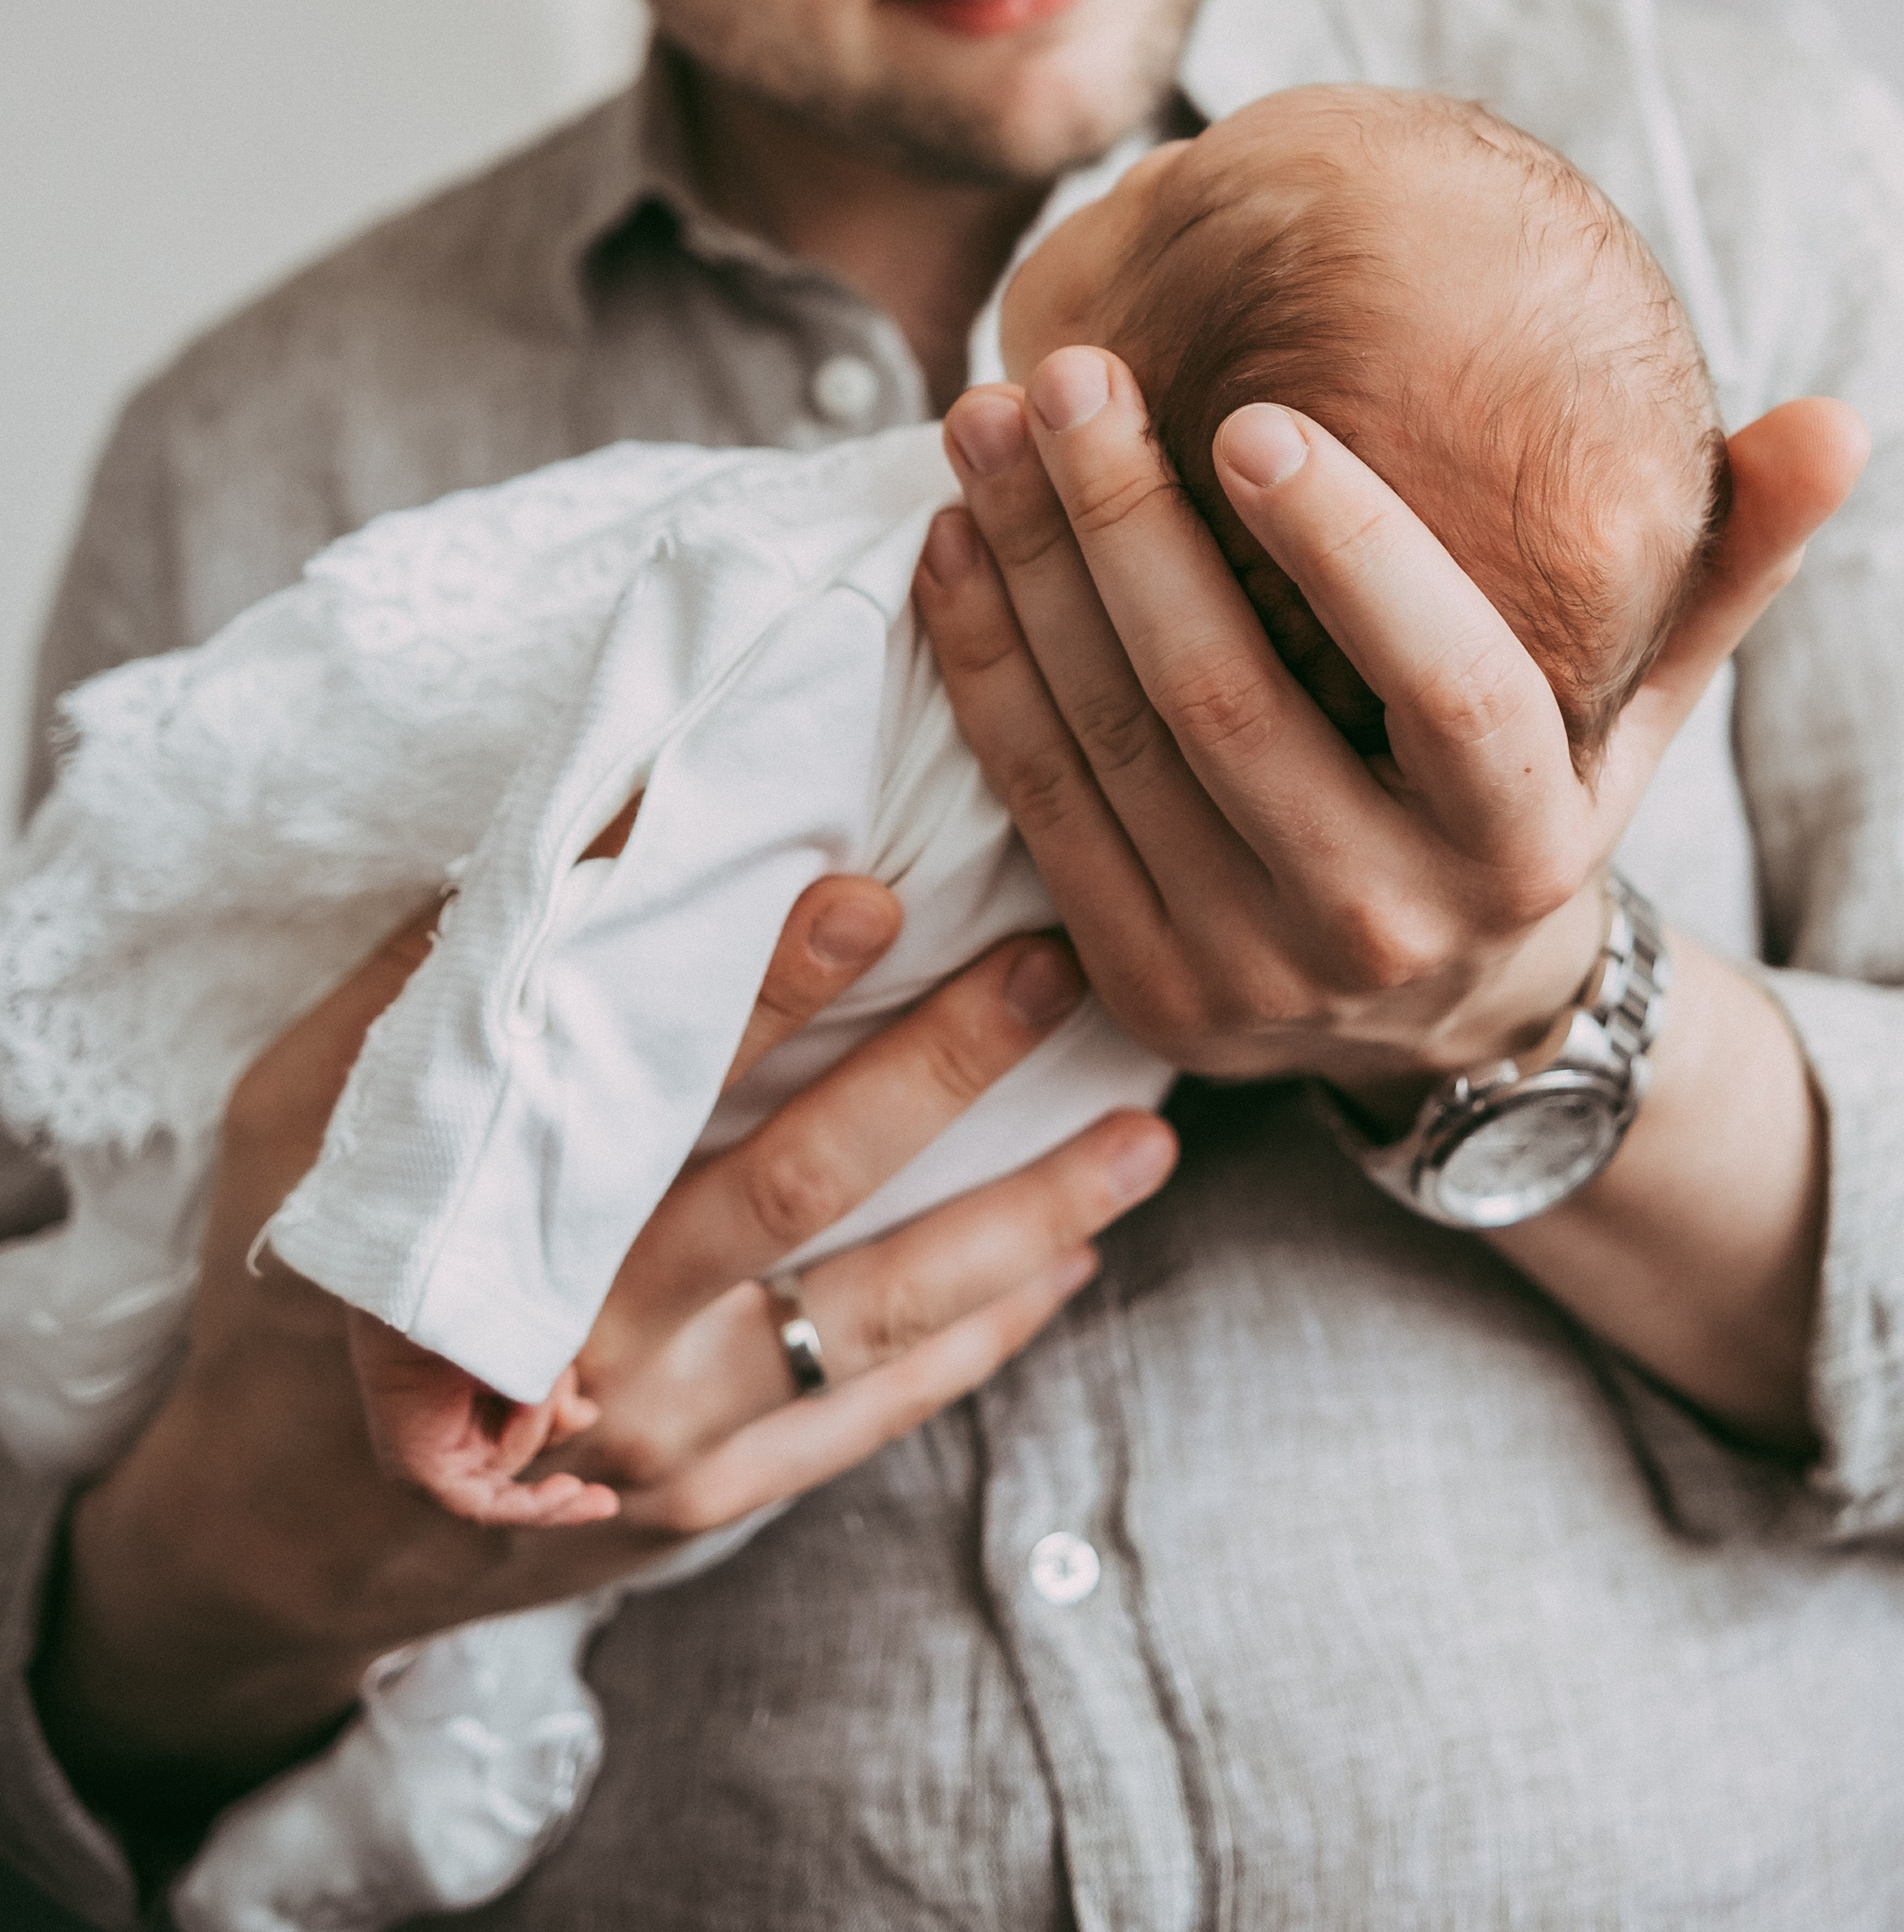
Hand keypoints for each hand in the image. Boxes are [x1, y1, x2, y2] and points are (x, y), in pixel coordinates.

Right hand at [34, 879, 1174, 1812]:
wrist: (288, 1538)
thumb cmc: (297, 1299)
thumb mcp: (301, 1122)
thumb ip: (423, 993)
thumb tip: (555, 834)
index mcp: (508, 1231)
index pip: (664, 1087)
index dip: (769, 985)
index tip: (871, 889)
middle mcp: (603, 1343)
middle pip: (806, 1189)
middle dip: (941, 1072)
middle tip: (1055, 968)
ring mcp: (672, 1440)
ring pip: (883, 1311)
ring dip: (1027, 1218)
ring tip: (1146, 1131)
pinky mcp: (717, 1499)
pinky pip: (875, 1412)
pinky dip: (983, 1338)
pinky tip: (1074, 1263)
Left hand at [917, 350, 1865, 1109]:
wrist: (1446, 1023)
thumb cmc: (1543, 800)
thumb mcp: (1647, 702)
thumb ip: (1723, 558)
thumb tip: (1839, 419)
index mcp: (1522, 842)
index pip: (1447, 688)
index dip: (1352, 557)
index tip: (1253, 417)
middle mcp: (1383, 924)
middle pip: (1228, 708)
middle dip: (1127, 527)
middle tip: (1064, 370)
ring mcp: (1246, 973)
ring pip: (1110, 749)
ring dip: (1030, 576)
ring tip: (981, 423)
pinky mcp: (1139, 987)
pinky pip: (1037, 810)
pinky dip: (984, 671)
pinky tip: (950, 544)